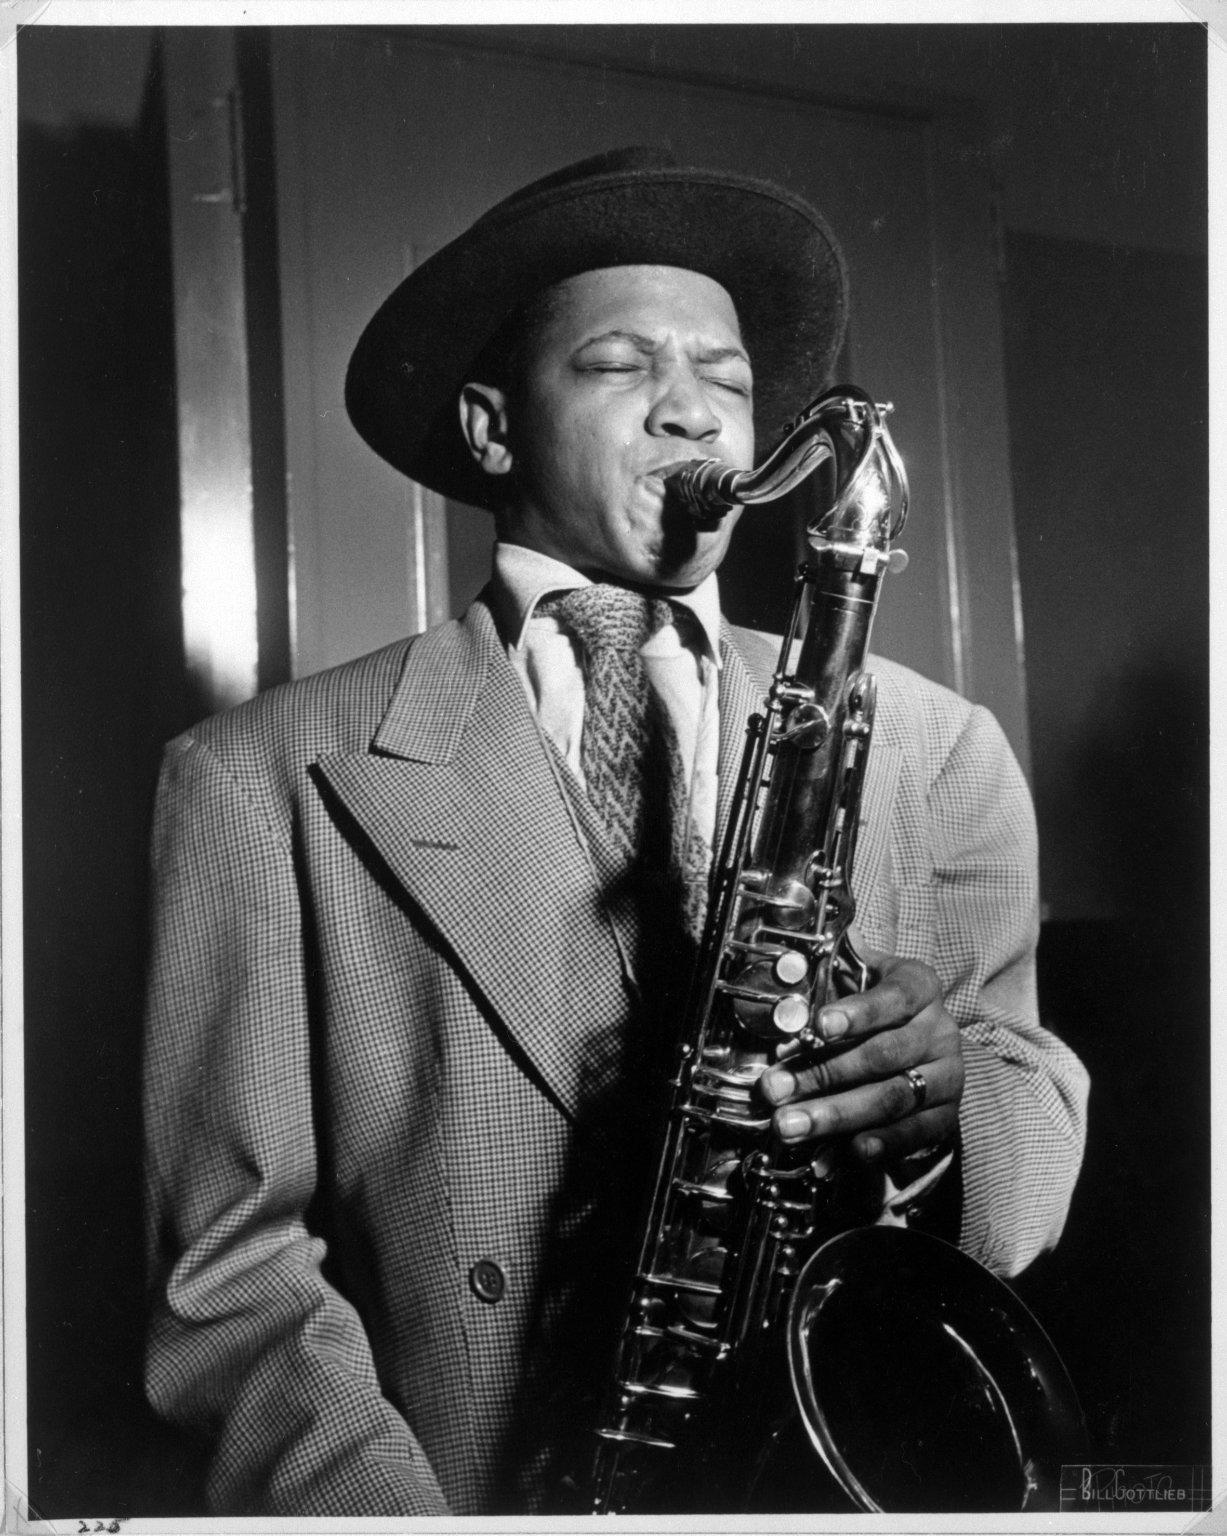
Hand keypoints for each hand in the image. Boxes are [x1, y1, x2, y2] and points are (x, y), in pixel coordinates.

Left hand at [758, 948, 963, 1162]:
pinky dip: (883, 1143)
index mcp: (920, 986)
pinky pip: (916, 1132)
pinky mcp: (947, 1114)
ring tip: (793, 1124)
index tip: (820, 1025)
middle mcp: (939, 1030)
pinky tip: (853, 1150)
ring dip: (837, 1114)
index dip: (858, 1013)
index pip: (894, 996)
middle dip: (824, 1073)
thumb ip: (822, 1001)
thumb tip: (783, 1037)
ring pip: (893, 1097)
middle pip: (883, 1054)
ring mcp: (947, 1074)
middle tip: (776, 1088)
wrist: (918, 1042)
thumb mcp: (852, 985)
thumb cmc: (872, 1009)